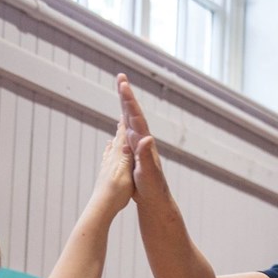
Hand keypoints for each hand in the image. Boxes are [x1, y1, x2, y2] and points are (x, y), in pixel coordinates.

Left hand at [92, 105, 135, 211]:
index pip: (124, 133)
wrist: (101, 207)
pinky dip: (112, 149)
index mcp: (120, 156)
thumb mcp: (126, 174)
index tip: (128, 103)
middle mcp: (113, 157)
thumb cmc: (116, 193)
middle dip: (122, 123)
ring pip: (115, 145)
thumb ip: (129, 156)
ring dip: (118, 135)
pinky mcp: (107, 173)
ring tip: (119, 126)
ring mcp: (109, 165)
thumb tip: (133, 140)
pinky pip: (111, 156)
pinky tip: (109, 148)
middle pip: (118, 136)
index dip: (127, 119)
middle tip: (124, 108)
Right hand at [116, 74, 168, 201]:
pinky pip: (128, 132)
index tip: (122, 85)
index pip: (136, 117)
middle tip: (121, 77)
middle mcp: (143, 140)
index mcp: (144, 143)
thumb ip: (145, 156)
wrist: (156, 199)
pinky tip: (122, 119)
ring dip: (126, 105)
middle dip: (126, 96)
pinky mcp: (136, 152)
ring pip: (131, 120)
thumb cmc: (152, 188)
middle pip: (133, 113)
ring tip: (121, 89)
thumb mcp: (147, 173)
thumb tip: (146, 138)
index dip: (129, 101)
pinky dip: (124, 122)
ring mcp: (139, 145)